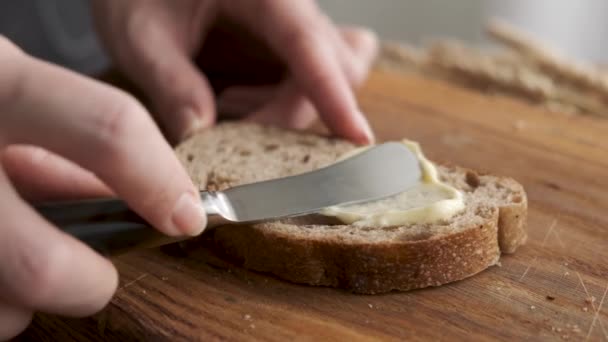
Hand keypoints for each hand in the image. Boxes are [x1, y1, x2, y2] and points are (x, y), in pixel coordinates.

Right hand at [0, 37, 205, 338]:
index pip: (107, 130)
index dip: (159, 180)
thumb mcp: (12, 91)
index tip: (186, 215)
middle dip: (87, 284)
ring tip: (3, 255)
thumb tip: (137, 194)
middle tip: (95, 277)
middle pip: (41, 267)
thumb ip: (69, 141)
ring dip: (16, 300)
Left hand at [92, 0, 377, 143]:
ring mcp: (295, 21)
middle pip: (333, 65)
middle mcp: (290, 4)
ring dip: (292, 107)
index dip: (333, 92)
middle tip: (231, 129)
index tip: (356, 136)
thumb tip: (201, 134)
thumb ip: (169, 81)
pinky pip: (321, 68)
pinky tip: (250, 98)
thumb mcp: (139, 33)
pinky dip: (299, 97)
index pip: (308, 42)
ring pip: (335, 71)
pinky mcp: (290, 39)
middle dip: (292, 113)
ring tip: (229, 105)